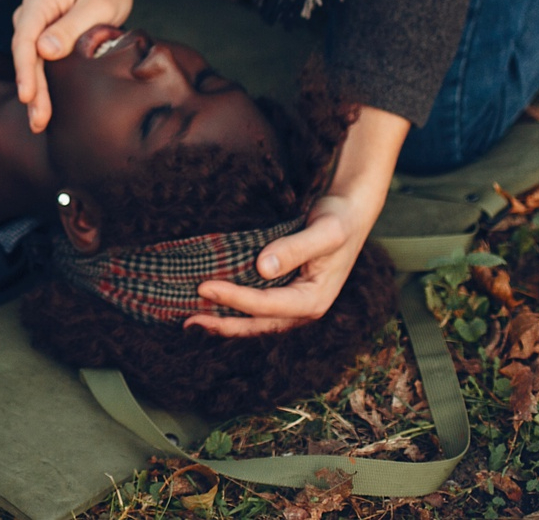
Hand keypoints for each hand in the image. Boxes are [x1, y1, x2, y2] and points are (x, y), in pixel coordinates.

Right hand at [10, 0, 134, 131]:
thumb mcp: (97, 4)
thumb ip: (71, 26)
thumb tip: (45, 50)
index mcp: (39, 2)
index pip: (25, 39)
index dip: (25, 69)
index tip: (27, 95)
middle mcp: (30, 14)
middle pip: (25, 55)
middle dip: (31, 89)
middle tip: (38, 120)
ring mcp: (34, 26)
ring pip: (30, 63)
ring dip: (35, 92)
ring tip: (39, 122)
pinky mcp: (42, 37)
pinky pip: (38, 63)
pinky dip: (41, 84)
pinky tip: (43, 107)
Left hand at [186, 104, 408, 335]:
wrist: (349, 215)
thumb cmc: (338, 221)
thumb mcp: (325, 231)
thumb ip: (295, 248)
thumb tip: (263, 268)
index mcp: (315, 299)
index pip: (267, 305)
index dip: (235, 298)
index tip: (204, 287)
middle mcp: (303, 309)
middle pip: (259, 323)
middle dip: (224, 324)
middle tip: (189, 321)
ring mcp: (293, 304)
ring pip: (256, 322)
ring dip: (225, 322)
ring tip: (192, 321)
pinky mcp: (285, 294)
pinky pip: (257, 309)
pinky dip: (234, 310)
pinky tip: (211, 306)